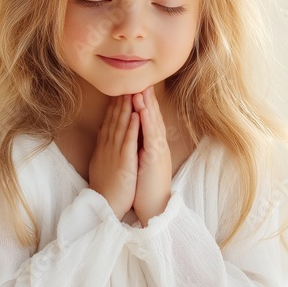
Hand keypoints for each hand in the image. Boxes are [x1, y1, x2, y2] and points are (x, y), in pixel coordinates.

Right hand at [88, 95, 140, 218]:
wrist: (105, 205)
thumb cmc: (105, 187)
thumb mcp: (99, 162)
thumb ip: (102, 145)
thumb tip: (101, 130)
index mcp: (103, 147)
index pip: (109, 121)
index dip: (115, 105)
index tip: (120, 91)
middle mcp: (107, 147)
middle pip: (115, 119)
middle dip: (121, 101)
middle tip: (127, 83)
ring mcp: (115, 154)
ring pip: (121, 126)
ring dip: (127, 108)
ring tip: (132, 92)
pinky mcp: (124, 162)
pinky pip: (128, 142)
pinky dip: (132, 127)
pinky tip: (136, 114)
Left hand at [131, 85, 171, 226]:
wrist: (153, 206)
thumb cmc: (144, 186)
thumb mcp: (139, 162)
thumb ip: (137, 147)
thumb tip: (130, 135)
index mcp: (151, 145)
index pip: (147, 119)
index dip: (143, 103)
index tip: (136, 87)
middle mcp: (157, 145)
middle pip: (152, 116)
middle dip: (147, 98)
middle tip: (142, 80)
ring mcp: (157, 150)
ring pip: (152, 123)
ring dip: (147, 105)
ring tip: (141, 89)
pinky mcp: (155, 158)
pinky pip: (151, 137)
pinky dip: (147, 122)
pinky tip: (143, 111)